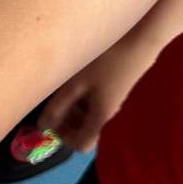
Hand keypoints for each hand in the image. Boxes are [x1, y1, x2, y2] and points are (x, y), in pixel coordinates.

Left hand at [40, 31, 166, 153]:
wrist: (140, 38)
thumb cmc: (105, 61)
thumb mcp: (75, 84)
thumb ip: (57, 107)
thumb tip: (42, 126)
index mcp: (100, 117)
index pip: (80, 145)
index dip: (63, 138)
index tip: (51, 119)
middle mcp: (109, 113)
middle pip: (83, 130)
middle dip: (65, 121)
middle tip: (54, 101)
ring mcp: (113, 100)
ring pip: (87, 115)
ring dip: (72, 106)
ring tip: (64, 85)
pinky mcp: (115, 87)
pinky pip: (94, 100)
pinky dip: (82, 95)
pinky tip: (77, 76)